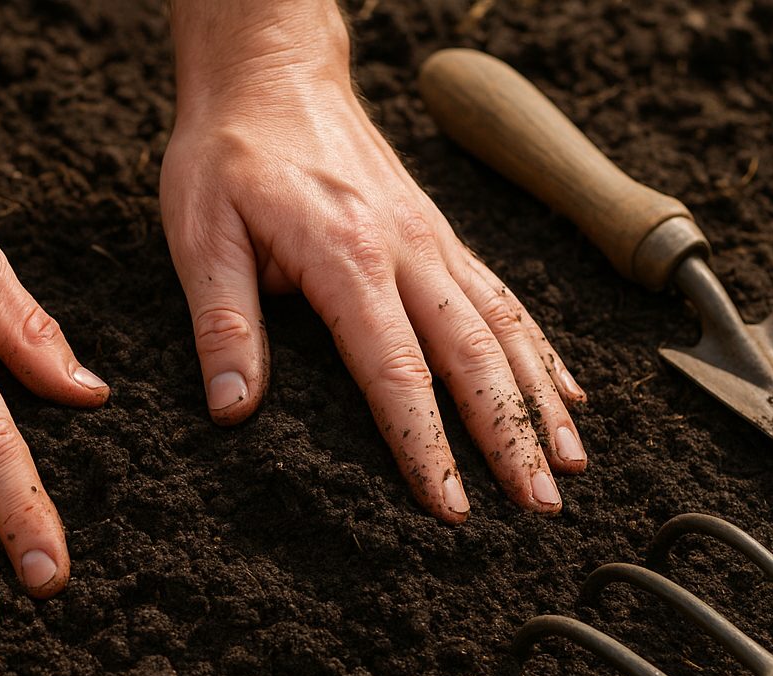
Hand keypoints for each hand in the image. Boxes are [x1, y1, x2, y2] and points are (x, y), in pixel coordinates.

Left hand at [162, 6, 585, 518]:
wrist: (271, 70)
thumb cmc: (231, 152)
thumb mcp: (200, 232)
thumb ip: (223, 323)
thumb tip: (234, 409)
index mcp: (348, 257)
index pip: (396, 370)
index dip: (425, 445)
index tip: (448, 505)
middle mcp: (408, 250)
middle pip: (475, 357)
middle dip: (512, 438)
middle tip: (539, 508)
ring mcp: (433, 240)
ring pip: (505, 329)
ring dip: (541, 402)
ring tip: (572, 466)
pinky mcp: (440, 235)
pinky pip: (503, 298)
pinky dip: (539, 349)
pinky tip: (564, 392)